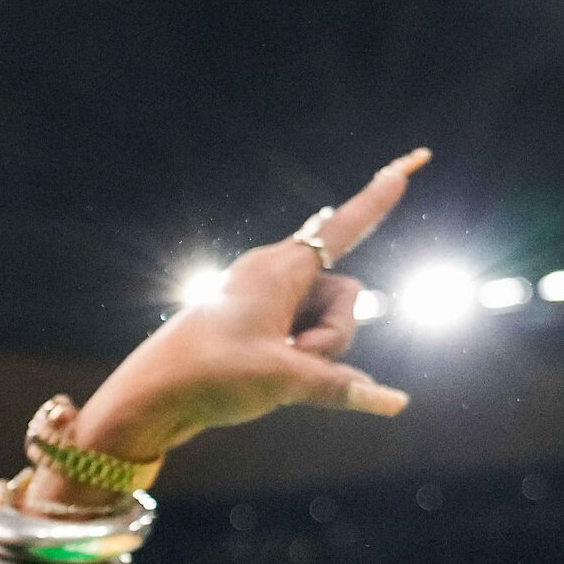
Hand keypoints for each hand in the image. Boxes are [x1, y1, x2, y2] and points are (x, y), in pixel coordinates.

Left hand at [39, 150, 429, 502]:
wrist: (150, 398)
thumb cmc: (210, 377)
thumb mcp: (282, 381)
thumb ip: (339, 386)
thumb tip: (393, 402)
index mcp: (280, 269)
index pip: (346, 226)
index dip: (381, 196)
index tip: (413, 160)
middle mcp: (275, 276)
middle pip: (346, 296)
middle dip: (336, 334)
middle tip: (291, 361)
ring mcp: (266, 302)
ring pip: (325, 323)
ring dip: (314, 354)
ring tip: (270, 372)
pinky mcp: (258, 328)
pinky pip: (304, 339)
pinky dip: (307, 360)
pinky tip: (322, 382)